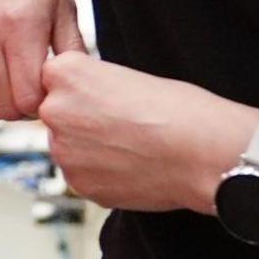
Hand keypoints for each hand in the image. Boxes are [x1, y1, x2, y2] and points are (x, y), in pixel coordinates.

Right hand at [0, 0, 84, 119]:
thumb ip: (73, 50)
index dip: (42, 103)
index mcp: (21, 25)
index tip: (48, 89)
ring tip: (13, 81)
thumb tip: (79, 89)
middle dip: (22, 108)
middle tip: (32, 88)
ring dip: (0, 103)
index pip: (28, 98)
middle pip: (4, 107)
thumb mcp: (62, 5)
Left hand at [36, 51, 254, 215]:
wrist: (202, 153)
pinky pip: (82, 175)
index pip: (55, 78)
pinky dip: (101, 173)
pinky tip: (131, 166)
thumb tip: (81, 102)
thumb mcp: (127, 76)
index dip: (83, 89)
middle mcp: (55, 110)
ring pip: (68, 147)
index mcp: (66, 73)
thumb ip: (91, 87)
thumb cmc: (179, 109)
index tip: (105, 96)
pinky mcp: (78, 184)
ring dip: (89, 149)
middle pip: (57, 114)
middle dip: (81, 120)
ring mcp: (64, 151)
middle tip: (121, 125)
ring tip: (131, 147)